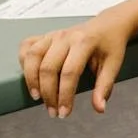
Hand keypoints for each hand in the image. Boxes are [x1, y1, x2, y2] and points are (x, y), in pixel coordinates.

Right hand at [18, 14, 132, 117]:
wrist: (109, 24)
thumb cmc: (111, 45)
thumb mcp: (114, 64)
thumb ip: (104, 87)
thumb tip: (99, 109)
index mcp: (84, 42)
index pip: (69, 73)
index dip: (64, 96)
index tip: (64, 113)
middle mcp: (65, 36)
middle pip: (48, 68)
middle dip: (48, 94)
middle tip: (52, 112)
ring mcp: (53, 34)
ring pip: (32, 57)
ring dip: (31, 80)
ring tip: (37, 98)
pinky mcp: (45, 35)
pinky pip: (26, 46)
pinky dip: (23, 62)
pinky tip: (30, 77)